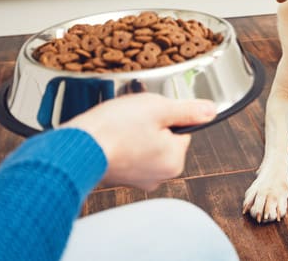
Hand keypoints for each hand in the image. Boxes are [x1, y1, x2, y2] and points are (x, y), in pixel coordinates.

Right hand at [62, 93, 215, 190]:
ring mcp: (137, 179)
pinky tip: (111, 135)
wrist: (76, 146)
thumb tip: (211, 111)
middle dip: (150, 125)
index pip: (181, 130)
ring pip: (145, 145)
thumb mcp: (158, 108)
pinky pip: (128, 153)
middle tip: (132, 118)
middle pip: (164, 138)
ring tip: (119, 126)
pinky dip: (121, 143)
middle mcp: (159, 176)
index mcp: (174, 161)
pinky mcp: (120, 177)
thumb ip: (188, 111)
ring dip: (134, 133)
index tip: (149, 113)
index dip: (165, 116)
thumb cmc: (114, 128)